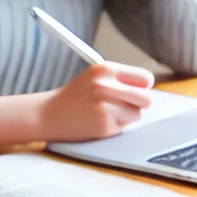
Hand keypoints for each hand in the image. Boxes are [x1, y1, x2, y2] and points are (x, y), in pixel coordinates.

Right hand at [39, 62, 154, 141]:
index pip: (145, 78)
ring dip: (125, 116)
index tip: (134, 90)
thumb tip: (148, 90)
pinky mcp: (103, 125)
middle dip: (139, 103)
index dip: (142, 86)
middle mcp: (105, 86)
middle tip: (125, 104)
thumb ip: (120, 80)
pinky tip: (97, 121)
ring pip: (136, 114)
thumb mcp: (93, 77)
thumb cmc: (74, 96)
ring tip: (104, 113)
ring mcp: (104, 107)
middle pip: (147, 98)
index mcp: (104, 69)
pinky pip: (123, 127)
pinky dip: (113, 126)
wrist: (48, 114)